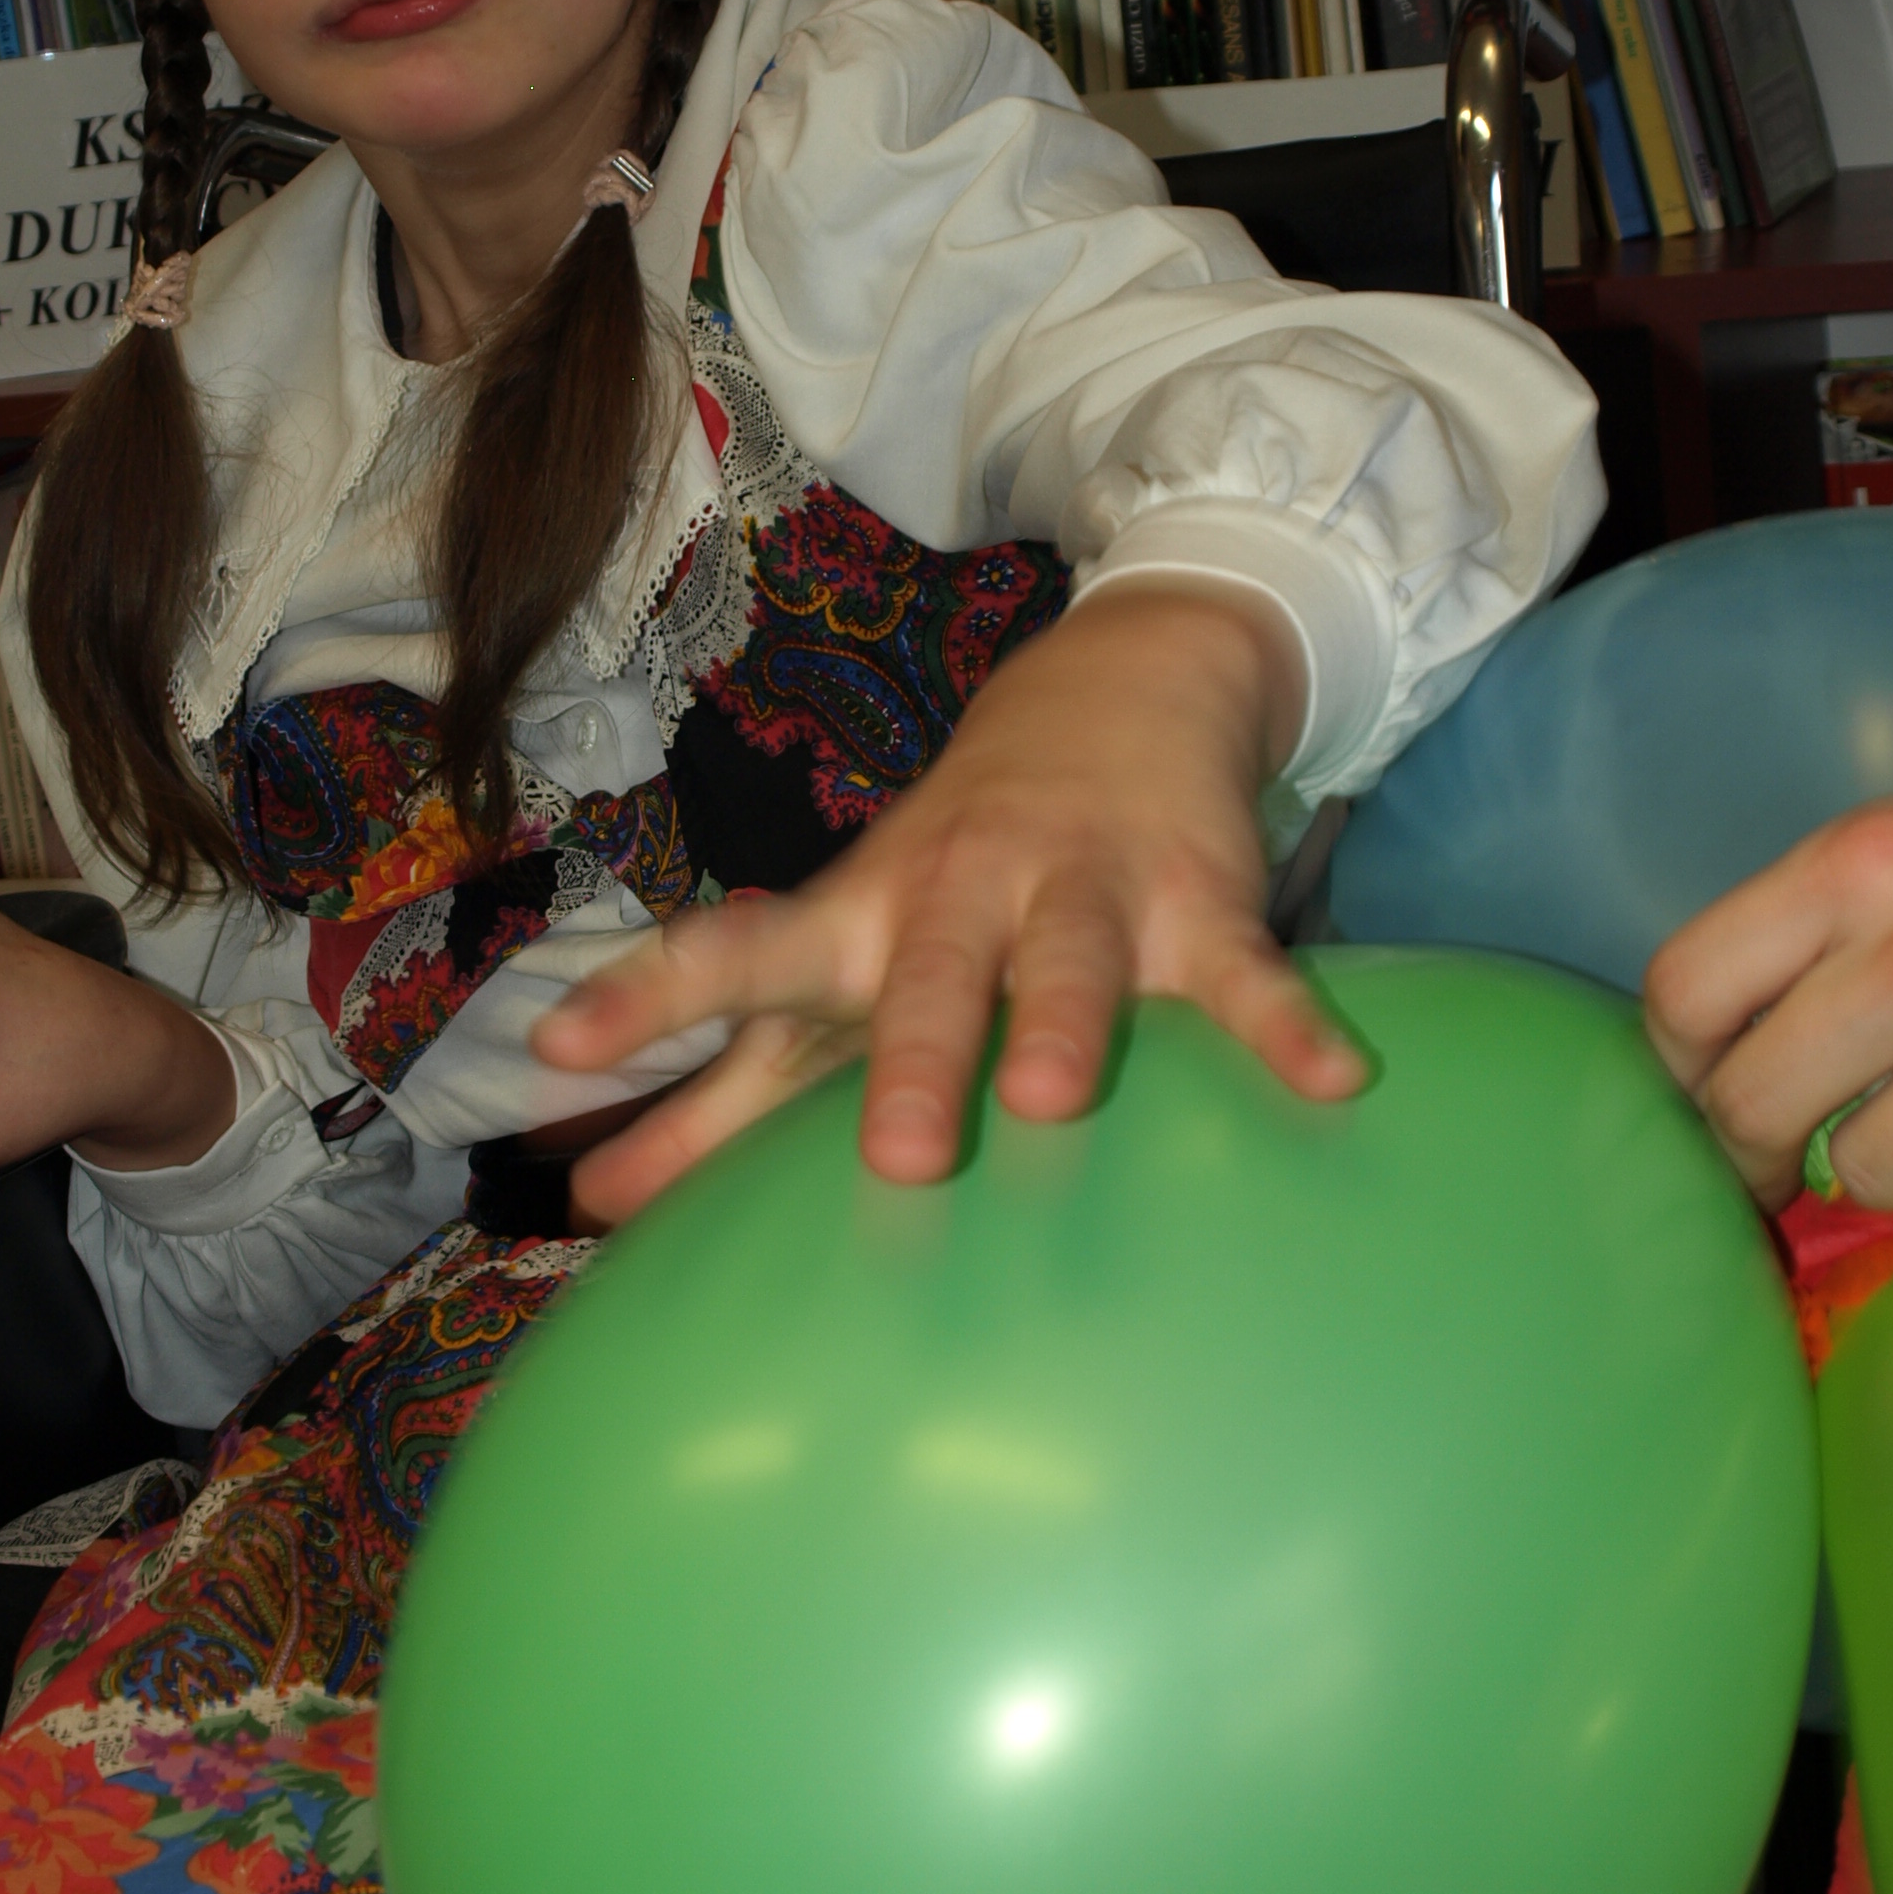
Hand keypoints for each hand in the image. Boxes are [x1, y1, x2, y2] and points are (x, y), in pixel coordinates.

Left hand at [533, 581, 1362, 1226]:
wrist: (1112, 692)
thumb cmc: (940, 885)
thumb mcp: (830, 967)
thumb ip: (715, 1095)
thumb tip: (589, 1201)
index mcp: (860, 919)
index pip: (735, 952)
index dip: (647, 999)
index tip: (559, 1052)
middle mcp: (961, 893)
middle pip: (929, 977)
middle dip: (913, 1060)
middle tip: (901, 1157)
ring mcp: (1084, 891)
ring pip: (1074, 959)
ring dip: (1067, 1020)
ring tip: (1057, 1094)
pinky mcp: (1199, 901)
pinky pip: (1248, 976)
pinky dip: (1287, 1029)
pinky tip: (1333, 1088)